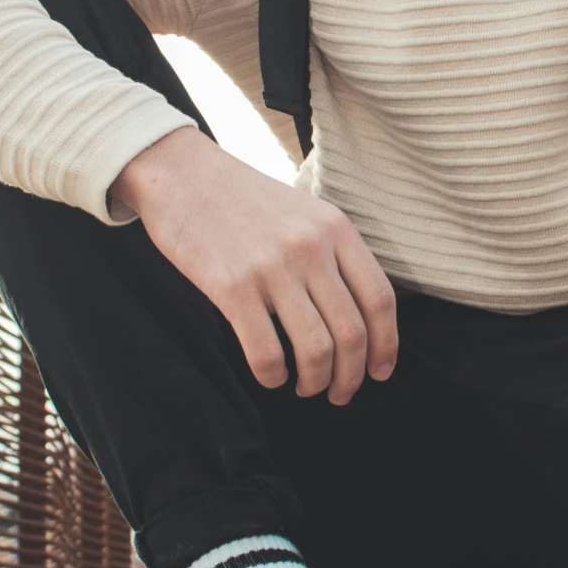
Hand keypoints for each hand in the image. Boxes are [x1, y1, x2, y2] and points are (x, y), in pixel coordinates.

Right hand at [112, 129, 396, 402]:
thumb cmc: (244, 200)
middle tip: (339, 393)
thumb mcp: (305, 212)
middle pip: (352, 333)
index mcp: (336, 229)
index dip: (385, 346)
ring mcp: (272, 268)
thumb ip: (335, 253)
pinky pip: (266, 352)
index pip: (380, 300)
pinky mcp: (231, 286)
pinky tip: (270, 377)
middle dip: (351, 376)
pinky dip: (273, 377)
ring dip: (315, 382)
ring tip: (306, 388)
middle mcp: (311, 248)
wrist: (182, 174)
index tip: (380, 371)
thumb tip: (360, 316)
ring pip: (316, 350)